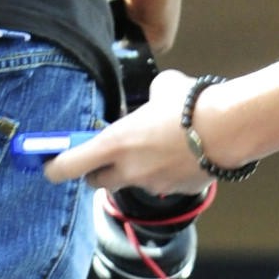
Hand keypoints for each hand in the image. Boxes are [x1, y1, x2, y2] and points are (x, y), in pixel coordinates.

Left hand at [43, 69, 211, 195]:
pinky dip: (165, 172)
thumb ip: (149, 99)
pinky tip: (184, 153)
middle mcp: (128, 169)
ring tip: (160, 146)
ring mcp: (152, 184)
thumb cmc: (193, 103)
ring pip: (131, 182)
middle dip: (96, 170)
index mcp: (115, 142)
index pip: (67, 166)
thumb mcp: (163, 87)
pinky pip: (161, 183)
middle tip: (106, 154)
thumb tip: (154, 99)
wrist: (229, 127)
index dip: (53, 167)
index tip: (49, 163)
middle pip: (95, 181)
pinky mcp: (175, 191)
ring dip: (135, 169)